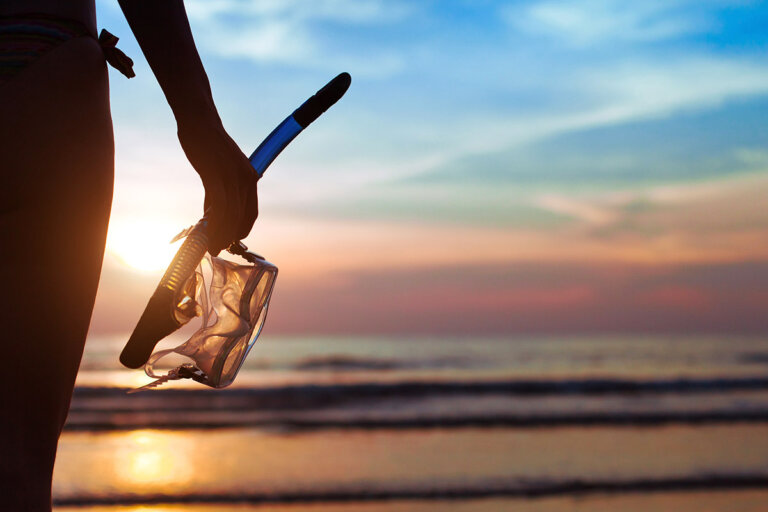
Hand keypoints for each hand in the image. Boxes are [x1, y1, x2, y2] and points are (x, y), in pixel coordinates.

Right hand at [177, 121, 258, 254]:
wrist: (199, 121)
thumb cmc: (207, 144)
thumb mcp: (219, 169)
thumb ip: (218, 191)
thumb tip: (213, 213)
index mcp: (249, 178)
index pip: (251, 212)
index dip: (242, 229)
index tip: (232, 239)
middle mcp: (246, 179)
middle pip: (242, 217)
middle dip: (230, 236)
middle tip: (219, 248)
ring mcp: (232, 178)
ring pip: (230, 216)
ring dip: (221, 235)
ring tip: (212, 247)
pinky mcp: (216, 176)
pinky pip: (217, 207)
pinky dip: (213, 224)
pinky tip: (206, 233)